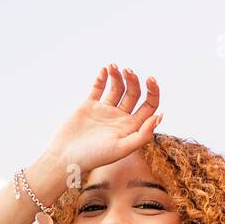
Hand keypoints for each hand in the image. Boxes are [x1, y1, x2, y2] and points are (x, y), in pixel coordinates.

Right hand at [43, 63, 162, 176]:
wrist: (65, 157)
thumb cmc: (94, 157)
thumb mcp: (122, 148)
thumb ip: (142, 135)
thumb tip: (160, 116)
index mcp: (132, 127)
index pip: (149, 106)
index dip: (153, 92)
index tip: (150, 79)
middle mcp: (120, 118)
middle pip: (134, 93)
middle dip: (134, 80)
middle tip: (128, 70)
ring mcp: (105, 111)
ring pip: (117, 88)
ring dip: (118, 75)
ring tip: (114, 66)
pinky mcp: (89, 106)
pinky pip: (98, 88)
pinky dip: (102, 78)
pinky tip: (104, 70)